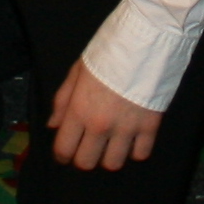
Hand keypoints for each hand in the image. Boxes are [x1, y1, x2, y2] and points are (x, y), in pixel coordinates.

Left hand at [47, 58, 161, 171]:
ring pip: (113, 164)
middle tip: (88, 147)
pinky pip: (141, 155)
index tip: (65, 154)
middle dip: (84, 158)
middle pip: (86, 162)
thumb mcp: (77, 71)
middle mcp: (100, 125)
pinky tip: (132, 139)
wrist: (145, 40)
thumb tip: (53, 125)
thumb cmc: (107, 51)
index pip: (64, 149)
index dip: (61, 156)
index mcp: (79, 110)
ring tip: (111, 144)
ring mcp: (126, 128)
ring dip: (110, 156)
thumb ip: (63, 100)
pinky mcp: (150, 127)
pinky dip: (135, 151)